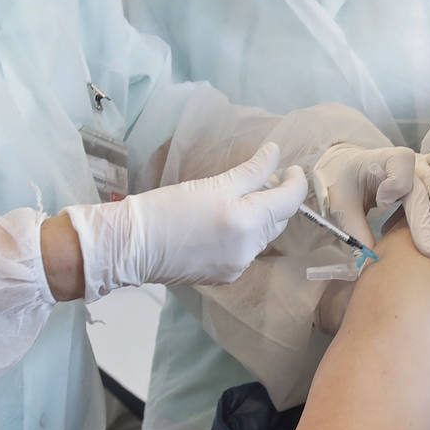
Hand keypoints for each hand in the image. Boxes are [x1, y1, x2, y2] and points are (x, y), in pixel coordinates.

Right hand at [64, 141, 307, 299]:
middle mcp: (249, 249)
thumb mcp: (213, 184)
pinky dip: (245, 234)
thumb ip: (251, 171)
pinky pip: (246, 250)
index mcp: (248, 222)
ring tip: (243, 198)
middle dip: (277, 198)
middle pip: (278, 220)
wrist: (133, 246)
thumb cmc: (169, 207)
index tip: (292, 168)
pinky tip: (225, 222)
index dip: (296, 182)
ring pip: (263, 236)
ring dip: (261, 217)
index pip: (289, 201)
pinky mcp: (226, 276)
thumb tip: (276, 153)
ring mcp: (238, 267)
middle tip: (265, 177)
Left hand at [312, 144, 429, 258]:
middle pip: (424, 184)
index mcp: (381, 161)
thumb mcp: (341, 206)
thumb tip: (366, 267)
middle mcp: (407, 161)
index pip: (397, 167)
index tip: (384, 202)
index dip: (395, 184)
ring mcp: (423, 165)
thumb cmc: (345, 186)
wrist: (350, 167)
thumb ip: (355, 232)